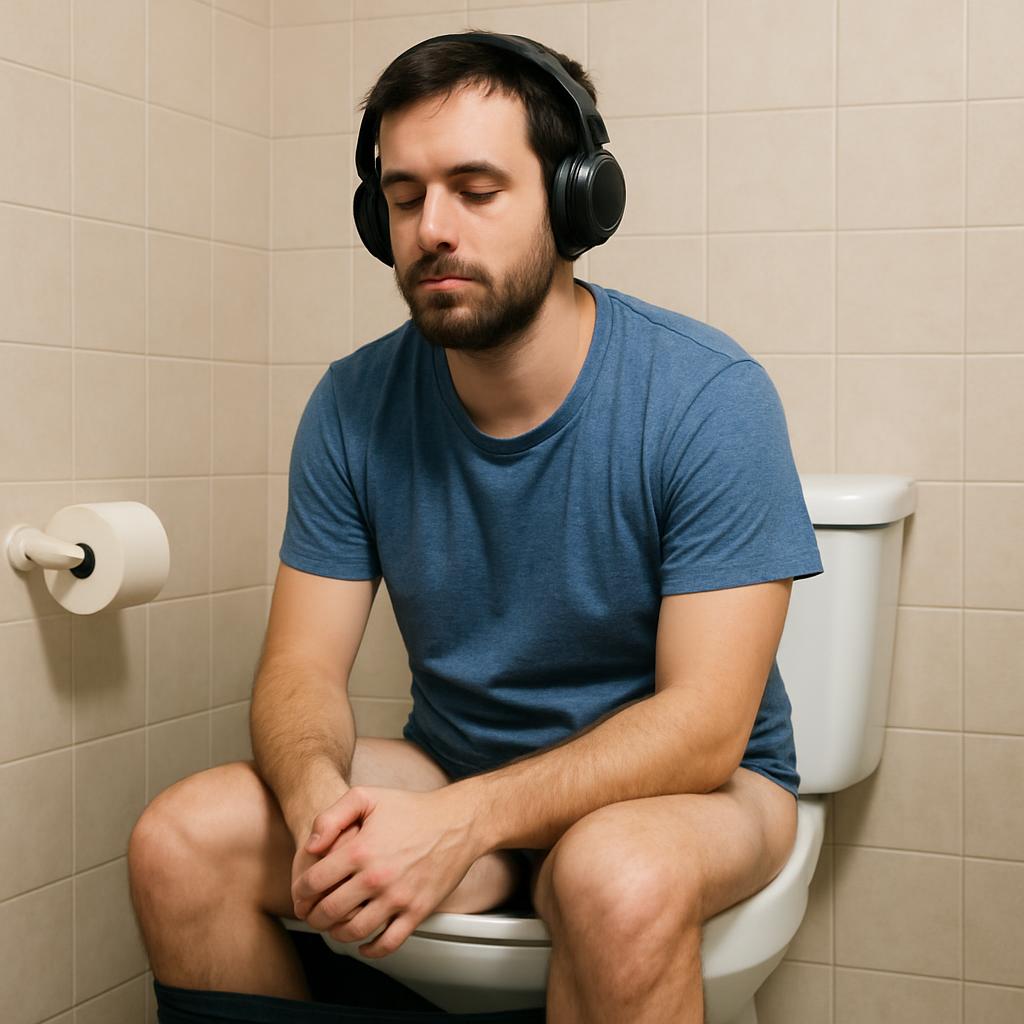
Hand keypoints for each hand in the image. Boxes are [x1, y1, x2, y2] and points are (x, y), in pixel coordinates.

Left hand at [291, 785, 478, 957]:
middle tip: (312, 913)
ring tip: (334, 925)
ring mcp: (398, 898)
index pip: (313, 882)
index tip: (301, 894)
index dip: (300, 892)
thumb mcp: (367, 797)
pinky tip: (363, 943)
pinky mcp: (417, 912)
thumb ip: (331, 816)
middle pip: (328, 912)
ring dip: (336, 933)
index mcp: (360, 850)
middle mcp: (377, 878)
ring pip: (353, 932)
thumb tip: (311, 847)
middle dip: (313, 916)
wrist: (457, 822)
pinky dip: (370, 950)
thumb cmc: (411, 809)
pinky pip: (387, 944)